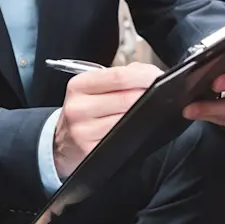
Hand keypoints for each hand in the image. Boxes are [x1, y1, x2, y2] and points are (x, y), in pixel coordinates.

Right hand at [53, 62, 163, 177]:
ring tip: (150, 108)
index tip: (158, 76)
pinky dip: (135, 130)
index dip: (144, 75)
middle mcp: (78, 107)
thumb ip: (121, 76)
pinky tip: (137, 125)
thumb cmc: (84, 111)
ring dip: (145, 113)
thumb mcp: (92, 88)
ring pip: (127, 119)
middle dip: (149, 94)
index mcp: (79, 85)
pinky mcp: (91, 150)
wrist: (62, 142)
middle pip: (127, 99)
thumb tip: (150, 73)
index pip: (118, 76)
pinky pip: (123, 137)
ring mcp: (83, 131)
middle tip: (161, 92)